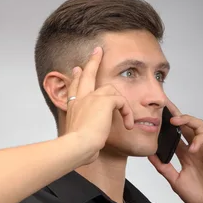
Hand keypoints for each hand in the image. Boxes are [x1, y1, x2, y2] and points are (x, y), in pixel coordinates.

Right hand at [65, 46, 133, 164]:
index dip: (76, 78)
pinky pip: (121, 101)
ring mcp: (91, 98)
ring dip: (122, 104)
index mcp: (74, 107)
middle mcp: (80, 99)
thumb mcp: (78, 141)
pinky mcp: (104, 101)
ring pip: (111, 89)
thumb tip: (91, 151)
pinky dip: (127, 113)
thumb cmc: (77, 147)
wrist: (77, 145)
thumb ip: (85, 140)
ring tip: (128, 118)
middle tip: (97, 51)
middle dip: (92, 61)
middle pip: (86, 74)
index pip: (74, 87)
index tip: (77, 70)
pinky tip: (128, 125)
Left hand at [147, 97, 202, 202]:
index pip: (176, 134)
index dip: (168, 123)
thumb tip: (148, 155)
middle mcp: (196, 149)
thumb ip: (163, 167)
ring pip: (199, 126)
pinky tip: (192, 148)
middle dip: (176, 114)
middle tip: (165, 107)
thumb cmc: (198, 196)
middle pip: (187, 125)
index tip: (157, 113)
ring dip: (188, 121)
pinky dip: (200, 139)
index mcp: (185, 154)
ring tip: (175, 122)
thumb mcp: (174, 180)